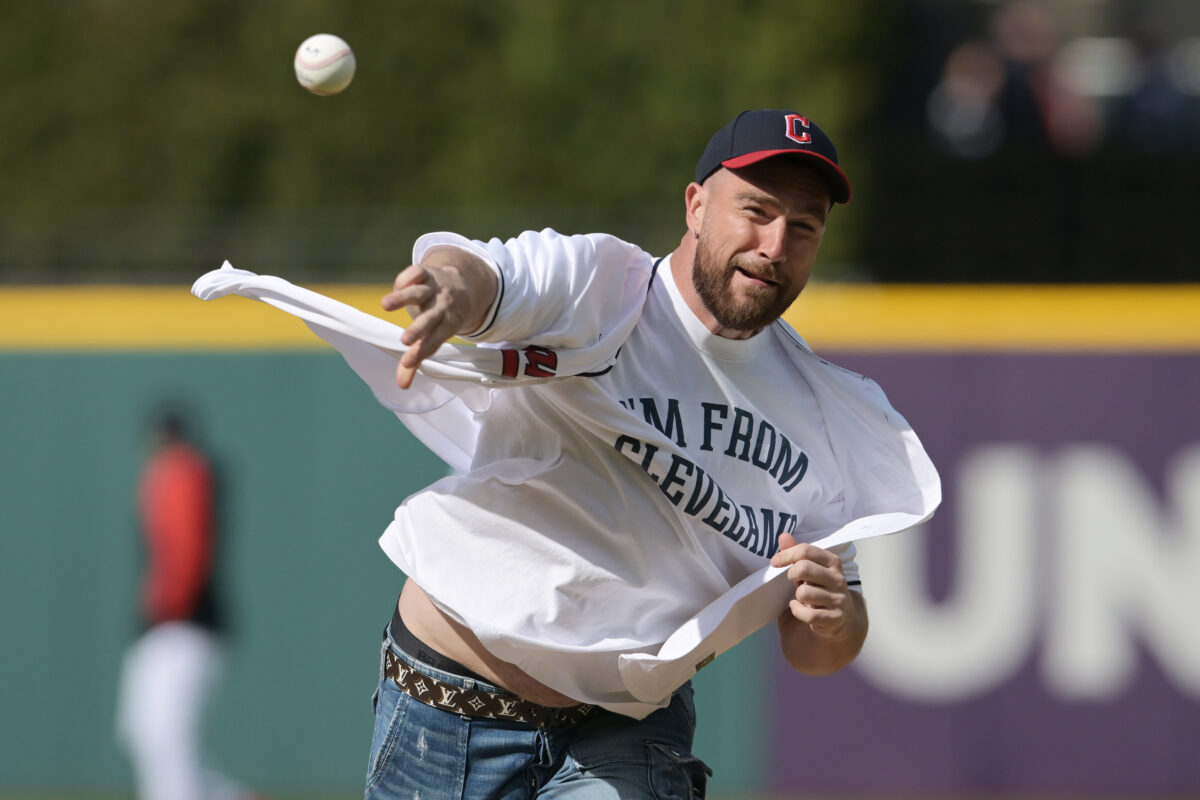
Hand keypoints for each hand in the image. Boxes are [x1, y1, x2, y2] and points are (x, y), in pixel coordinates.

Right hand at [380, 249, 496, 388]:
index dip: (422, 351)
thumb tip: (402, 386)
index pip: (434, 341)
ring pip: (418, 294)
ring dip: (403, 299)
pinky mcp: (425, 274)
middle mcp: (441, 308)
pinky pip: (417, 273)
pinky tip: (398, 286)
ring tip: (384, 305)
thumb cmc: (441, 318)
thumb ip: (416, 360)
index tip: (407, 361)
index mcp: (446, 326)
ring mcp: (433, 290)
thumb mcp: (434, 336)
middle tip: (405, 340)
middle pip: (430, 319)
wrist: (461, 285)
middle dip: (418, 329)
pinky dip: (407, 278)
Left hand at [771, 532, 856, 641]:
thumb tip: (783, 536)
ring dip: (797, 596)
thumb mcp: (812, 568)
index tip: (775, 562)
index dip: (786, 555)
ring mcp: (838, 599)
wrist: (843, 618)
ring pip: (804, 592)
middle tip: (795, 581)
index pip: (806, 550)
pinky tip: (800, 608)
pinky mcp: (835, 618)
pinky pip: (807, 614)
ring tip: (803, 597)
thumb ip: (797, 553)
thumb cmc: (821, 588)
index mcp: (833, 562)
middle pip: (803, 568)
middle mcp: (838, 579)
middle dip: (792, 575)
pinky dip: (798, 611)